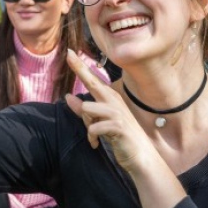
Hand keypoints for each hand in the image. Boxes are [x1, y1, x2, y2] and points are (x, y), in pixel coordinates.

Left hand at [65, 50, 151, 173]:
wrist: (140, 155)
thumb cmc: (120, 137)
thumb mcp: (99, 122)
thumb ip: (83, 110)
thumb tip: (67, 97)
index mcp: (110, 98)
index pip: (92, 79)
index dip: (80, 66)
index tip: (69, 52)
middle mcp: (114, 101)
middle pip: (92, 83)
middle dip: (80, 70)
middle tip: (69, 53)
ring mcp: (116, 112)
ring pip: (87, 109)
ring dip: (86, 125)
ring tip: (95, 135)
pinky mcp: (117, 126)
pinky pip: (93, 128)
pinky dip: (92, 138)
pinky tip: (97, 144)